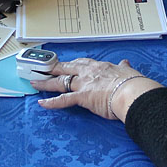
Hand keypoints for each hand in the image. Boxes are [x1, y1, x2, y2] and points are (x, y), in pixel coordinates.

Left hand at [32, 58, 162, 120]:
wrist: (132, 93)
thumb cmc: (132, 84)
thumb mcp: (128, 71)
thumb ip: (123, 67)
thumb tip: (125, 63)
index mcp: (99, 66)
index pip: (81, 63)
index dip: (70, 64)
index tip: (64, 64)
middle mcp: (88, 73)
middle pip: (65, 69)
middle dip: (52, 69)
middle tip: (41, 68)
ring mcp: (84, 84)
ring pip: (60, 82)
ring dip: (45, 83)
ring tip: (34, 82)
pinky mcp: (82, 97)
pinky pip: (63, 100)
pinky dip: (51, 102)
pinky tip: (41, 103)